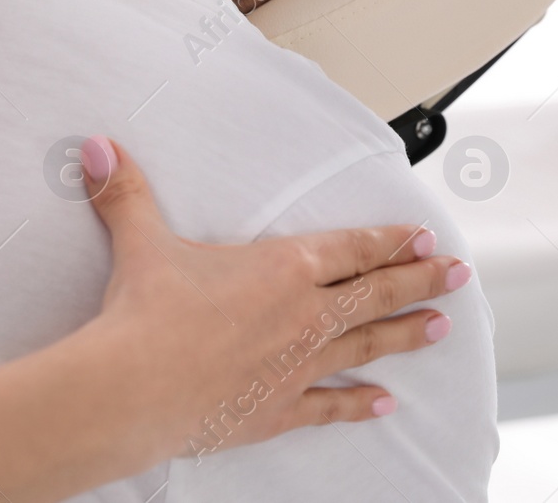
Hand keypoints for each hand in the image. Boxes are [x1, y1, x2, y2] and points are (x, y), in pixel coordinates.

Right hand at [77, 136, 471, 466]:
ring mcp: (297, 366)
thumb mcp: (141, 240)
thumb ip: (127, 193)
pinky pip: (330, 405)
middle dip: (421, 281)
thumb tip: (99, 147)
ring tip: (442, 327)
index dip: (391, 241)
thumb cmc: (146, 313)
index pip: (351, 248)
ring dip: (405, 335)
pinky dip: (358, 404)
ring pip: (366, 345)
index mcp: (282, 268)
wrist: (135, 388)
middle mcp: (303, 316)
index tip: (424, 237)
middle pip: (375, 293)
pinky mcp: (278, 409)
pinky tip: (386, 405)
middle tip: (459, 275)